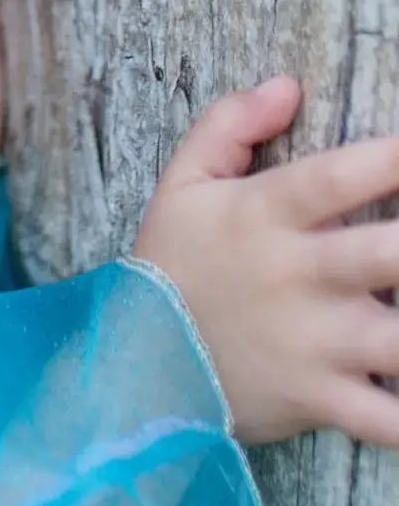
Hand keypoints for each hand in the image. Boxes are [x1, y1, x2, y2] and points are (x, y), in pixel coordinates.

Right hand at [134, 77, 398, 446]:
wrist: (132, 364)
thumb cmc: (172, 266)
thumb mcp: (182, 184)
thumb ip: (229, 124)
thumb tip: (287, 85)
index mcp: (265, 218)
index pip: (336, 177)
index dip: (393, 159)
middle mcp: (297, 277)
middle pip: (386, 255)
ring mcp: (313, 343)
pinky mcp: (318, 398)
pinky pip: (383, 421)